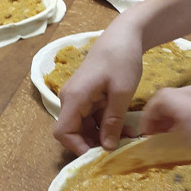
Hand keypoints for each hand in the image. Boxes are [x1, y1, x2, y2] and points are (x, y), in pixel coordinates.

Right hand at [53, 23, 143, 154]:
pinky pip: (93, 117)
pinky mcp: (89, 96)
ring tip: (127, 140)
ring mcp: (80, 97)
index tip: (99, 155)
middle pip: (74, 132)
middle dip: (94, 143)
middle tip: (118, 150)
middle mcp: (71, 99)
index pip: (63, 132)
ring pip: (86, 126)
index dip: (77, 147)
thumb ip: (113, 121)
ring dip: (104, 135)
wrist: (124, 35)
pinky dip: (107, 125)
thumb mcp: (121, 92)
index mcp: (74, 98)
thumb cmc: (121, 59)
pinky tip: (125, 129)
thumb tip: (107, 147)